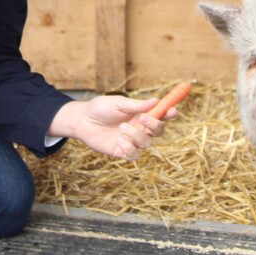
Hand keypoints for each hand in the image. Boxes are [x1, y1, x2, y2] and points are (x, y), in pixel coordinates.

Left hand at [48, 94, 168, 160]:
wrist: (82, 121)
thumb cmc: (100, 108)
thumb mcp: (118, 103)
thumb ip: (136, 105)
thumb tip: (156, 100)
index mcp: (141, 114)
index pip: (160, 115)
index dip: (169, 113)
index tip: (173, 110)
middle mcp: (140, 128)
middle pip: (159, 131)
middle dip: (154, 125)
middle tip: (142, 119)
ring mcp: (132, 141)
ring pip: (147, 143)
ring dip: (136, 135)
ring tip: (121, 128)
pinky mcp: (123, 152)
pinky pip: (134, 154)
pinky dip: (128, 147)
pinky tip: (118, 140)